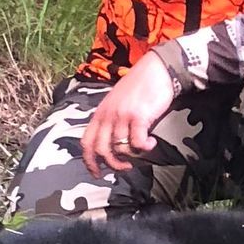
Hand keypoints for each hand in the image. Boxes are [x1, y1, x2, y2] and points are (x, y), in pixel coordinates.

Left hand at [81, 55, 177, 177]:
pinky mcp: (139, 117)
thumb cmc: (139, 86)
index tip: (98, 173)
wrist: (156, 70)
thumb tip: (113, 144)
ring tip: (142, 152)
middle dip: (112, 164)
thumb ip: (111, 120)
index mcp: (100, 113)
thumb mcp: (116, 102)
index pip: (87, 143)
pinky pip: (137, 143)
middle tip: (125, 168)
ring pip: (120, 148)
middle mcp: (108, 116)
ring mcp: (122, 116)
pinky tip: (151, 143)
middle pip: (101, 150)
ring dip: (132, 156)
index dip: (90, 162)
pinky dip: (145, 148)